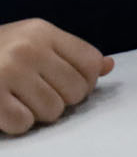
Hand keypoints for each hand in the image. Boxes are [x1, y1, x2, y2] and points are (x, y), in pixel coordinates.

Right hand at [0, 19, 113, 135]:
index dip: (85, 80)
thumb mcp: (31, 40)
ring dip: (39, 114)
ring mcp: (7, 72)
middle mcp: (27, 49)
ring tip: (22, 101)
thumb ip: (68, 53)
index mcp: (41, 32)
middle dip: (62, 99)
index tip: (67, 83)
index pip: (90, 62)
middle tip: (39, 94)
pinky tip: (5, 110)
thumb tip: (107, 66)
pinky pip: (24, 124)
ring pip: (53, 111)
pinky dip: (16, 124)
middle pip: (76, 91)